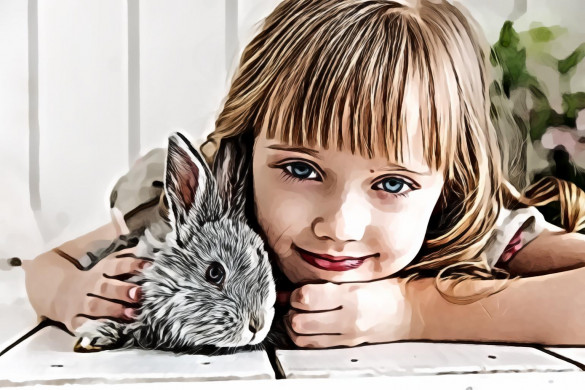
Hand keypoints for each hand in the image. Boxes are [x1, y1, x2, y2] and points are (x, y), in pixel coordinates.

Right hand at [22, 246, 151, 332]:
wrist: (51, 288)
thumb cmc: (89, 275)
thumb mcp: (103, 260)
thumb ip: (121, 250)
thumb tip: (137, 232)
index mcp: (98, 270)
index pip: (116, 265)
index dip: (132, 264)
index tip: (148, 266)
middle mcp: (89, 286)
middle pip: (105, 287)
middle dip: (122, 290)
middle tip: (139, 293)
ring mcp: (79, 303)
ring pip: (96, 307)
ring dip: (113, 310)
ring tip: (132, 314)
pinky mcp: (73, 320)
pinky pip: (82, 325)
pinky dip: (94, 328)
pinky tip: (107, 330)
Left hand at [283, 278, 413, 347]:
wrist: (410, 311)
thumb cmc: (388, 290)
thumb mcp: (359, 277)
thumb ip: (329, 281)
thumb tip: (300, 285)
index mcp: (351, 295)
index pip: (307, 297)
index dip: (296, 293)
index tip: (298, 290)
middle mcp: (348, 318)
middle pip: (301, 321)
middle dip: (291, 311)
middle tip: (294, 303)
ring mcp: (347, 335)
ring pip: (304, 338)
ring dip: (294, 327)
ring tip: (297, 316)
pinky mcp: (347, 344)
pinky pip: (315, 345)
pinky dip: (304, 337)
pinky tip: (306, 327)